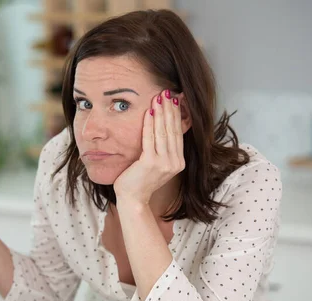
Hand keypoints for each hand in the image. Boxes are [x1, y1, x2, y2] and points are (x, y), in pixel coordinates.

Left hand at [113, 89, 184, 204]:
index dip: (177, 114)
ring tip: (159, 96)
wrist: (133, 199)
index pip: (178, 133)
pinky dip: (149, 124)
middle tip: (168, 91)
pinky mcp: (151, 163)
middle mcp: (175, 162)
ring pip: (163, 132)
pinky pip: (150, 139)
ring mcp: (164, 163)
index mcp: (178, 162)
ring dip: (161, 112)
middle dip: (170, 109)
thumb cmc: (140, 181)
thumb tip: (163, 127)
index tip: (175, 99)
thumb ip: (162, 149)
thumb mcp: (156, 164)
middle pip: (172, 130)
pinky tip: (149, 111)